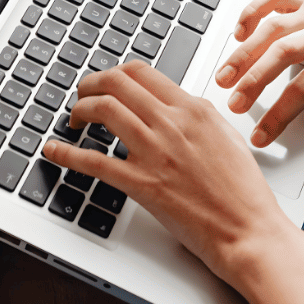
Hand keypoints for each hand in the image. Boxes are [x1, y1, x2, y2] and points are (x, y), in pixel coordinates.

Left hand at [42, 61, 291, 286]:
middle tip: (82, 95)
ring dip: (80, 110)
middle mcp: (172, 123)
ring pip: (103, 109)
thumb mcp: (227, 136)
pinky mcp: (142, 184)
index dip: (115, 73)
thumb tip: (175, 104)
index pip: (141, 72)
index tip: (106, 83)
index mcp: (193, 109)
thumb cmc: (243, 191)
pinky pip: (94, 161)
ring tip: (74, 119)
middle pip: (116, 82)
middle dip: (90, 84)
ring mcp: (155, 152)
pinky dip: (67, 153)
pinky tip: (54, 151)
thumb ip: (198, 115)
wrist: (249, 231)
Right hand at [215, 0, 303, 166]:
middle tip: (233, 104)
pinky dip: (253, 10)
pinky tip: (240, 31)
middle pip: (279, 55)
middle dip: (252, 81)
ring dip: (243, 51)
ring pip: (270, 28)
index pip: (302, 90)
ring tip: (225, 74)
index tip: (260, 136)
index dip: (278, 116)